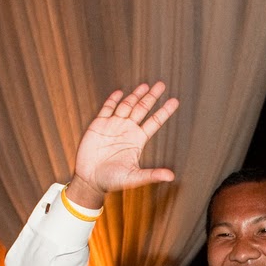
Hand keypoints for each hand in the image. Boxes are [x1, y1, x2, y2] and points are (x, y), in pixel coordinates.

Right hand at [67, 82, 180, 205]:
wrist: (90, 180)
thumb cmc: (112, 180)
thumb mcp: (134, 177)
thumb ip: (152, 174)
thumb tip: (171, 176)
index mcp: (137, 140)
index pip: (154, 122)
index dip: (164, 111)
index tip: (175, 101)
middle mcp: (127, 130)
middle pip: (142, 109)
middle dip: (151, 97)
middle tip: (161, 84)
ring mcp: (113, 126)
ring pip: (127, 105)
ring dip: (135, 95)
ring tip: (145, 85)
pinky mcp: (98, 125)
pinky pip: (107, 109)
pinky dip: (113, 100)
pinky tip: (120, 92)